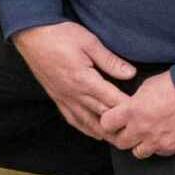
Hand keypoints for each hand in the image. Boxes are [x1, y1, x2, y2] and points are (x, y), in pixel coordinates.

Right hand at [13, 21, 139, 140]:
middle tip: (136, 134)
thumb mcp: (89, 42)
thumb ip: (110, 60)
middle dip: (119, 126)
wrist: (31, 34)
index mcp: (84, 80)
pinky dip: (85, 128)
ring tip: (118, 139)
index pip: (112, 100)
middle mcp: (74, 94)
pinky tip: (94, 132)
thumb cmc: (60, 34)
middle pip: (102, 116)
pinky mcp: (56, 97)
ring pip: (87, 122)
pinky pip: (72, 119)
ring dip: (104, 132)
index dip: (128, 109)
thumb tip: (130, 73)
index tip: (143, 115)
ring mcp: (64, 98)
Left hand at [98, 73, 174, 159]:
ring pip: (137, 152)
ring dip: (138, 144)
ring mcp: (156, 141)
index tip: (112, 120)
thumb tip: (129, 108)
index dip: (108, 122)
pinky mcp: (171, 148)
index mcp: (131, 111)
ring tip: (144, 136)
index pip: (106, 124)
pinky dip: (157, 147)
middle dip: (121, 136)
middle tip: (126, 130)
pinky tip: (161, 137)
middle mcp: (141, 129)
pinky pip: (157, 153)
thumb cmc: (174, 84)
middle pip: (120, 142)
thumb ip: (134, 102)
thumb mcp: (146, 86)